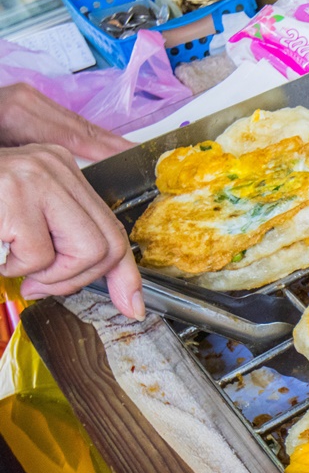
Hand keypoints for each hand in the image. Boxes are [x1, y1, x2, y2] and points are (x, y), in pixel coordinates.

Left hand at [0, 82, 131, 162]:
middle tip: (142, 153)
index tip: (129, 158)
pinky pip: (67, 118)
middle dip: (115, 143)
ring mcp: (29, 96)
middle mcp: (27, 100)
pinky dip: (88, 132)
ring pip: (77, 121)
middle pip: (82, 126)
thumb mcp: (3, 158)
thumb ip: (33, 161)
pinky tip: (104, 142)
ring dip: (106, 138)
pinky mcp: (29, 98)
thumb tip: (71, 173)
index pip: (72, 137)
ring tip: (130, 150)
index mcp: (17, 115)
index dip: (105, 150)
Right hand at [0, 144, 143, 319]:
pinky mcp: (13, 193)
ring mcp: (36, 176)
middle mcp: (55, 166)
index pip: (113, 227)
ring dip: (50, 276)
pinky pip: (40, 255)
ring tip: (17, 267)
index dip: (126, 274)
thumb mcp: (25, 221)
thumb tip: (114, 287)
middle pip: (108, 244)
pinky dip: (18, 268)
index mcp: (61, 170)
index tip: (131, 306)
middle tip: (41, 285)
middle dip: (77, 280)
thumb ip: (63, 242)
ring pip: (85, 252)